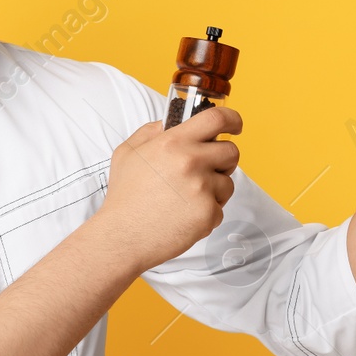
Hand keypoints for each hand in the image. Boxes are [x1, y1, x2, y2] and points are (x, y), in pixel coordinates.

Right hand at [98, 103, 240, 272]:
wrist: (122, 236)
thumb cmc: (124, 196)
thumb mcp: (128, 153)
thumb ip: (149, 131)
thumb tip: (168, 124)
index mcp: (173, 142)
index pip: (216, 119)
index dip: (232, 119)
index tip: (234, 125)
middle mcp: (191, 161)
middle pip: (231, 151)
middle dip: (223, 160)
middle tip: (205, 171)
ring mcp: (202, 188)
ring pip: (227, 183)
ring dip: (214, 190)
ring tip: (185, 200)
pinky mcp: (208, 213)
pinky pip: (220, 208)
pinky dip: (206, 214)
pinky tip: (183, 217)